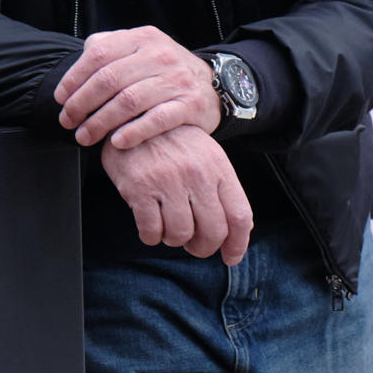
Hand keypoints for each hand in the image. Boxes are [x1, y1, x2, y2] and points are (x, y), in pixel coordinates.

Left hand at [56, 26, 219, 148]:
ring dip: (100, 122)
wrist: (215, 85)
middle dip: (81, 104)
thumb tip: (81, 59)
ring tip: (85, 137)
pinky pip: (157, 120)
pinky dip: (133, 132)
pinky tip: (116, 142)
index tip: (60, 99)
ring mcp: (177, 80)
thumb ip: (111, 48)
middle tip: (67, 122)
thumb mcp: (141, 48)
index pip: (98, 54)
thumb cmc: (165, 71)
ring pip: (129, 101)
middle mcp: (160, 55)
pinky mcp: (191, 105)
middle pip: (109, 79)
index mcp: (142, 38)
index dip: (74, 78)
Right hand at [100, 124, 252, 264]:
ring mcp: (167, 180)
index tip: (230, 257)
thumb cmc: (172, 141)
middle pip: (213, 231)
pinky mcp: (139, 187)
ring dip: (173, 240)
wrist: (133, 116)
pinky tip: (149, 227)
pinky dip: (151, 236)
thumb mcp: (205, 155)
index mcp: (218, 167)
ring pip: (180, 234)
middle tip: (193, 246)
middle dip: (203, 248)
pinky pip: (151, 229)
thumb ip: (221, 188)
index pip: (239, 216)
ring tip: (167, 230)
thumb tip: (236, 230)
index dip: (237, 244)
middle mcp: (196, 174)